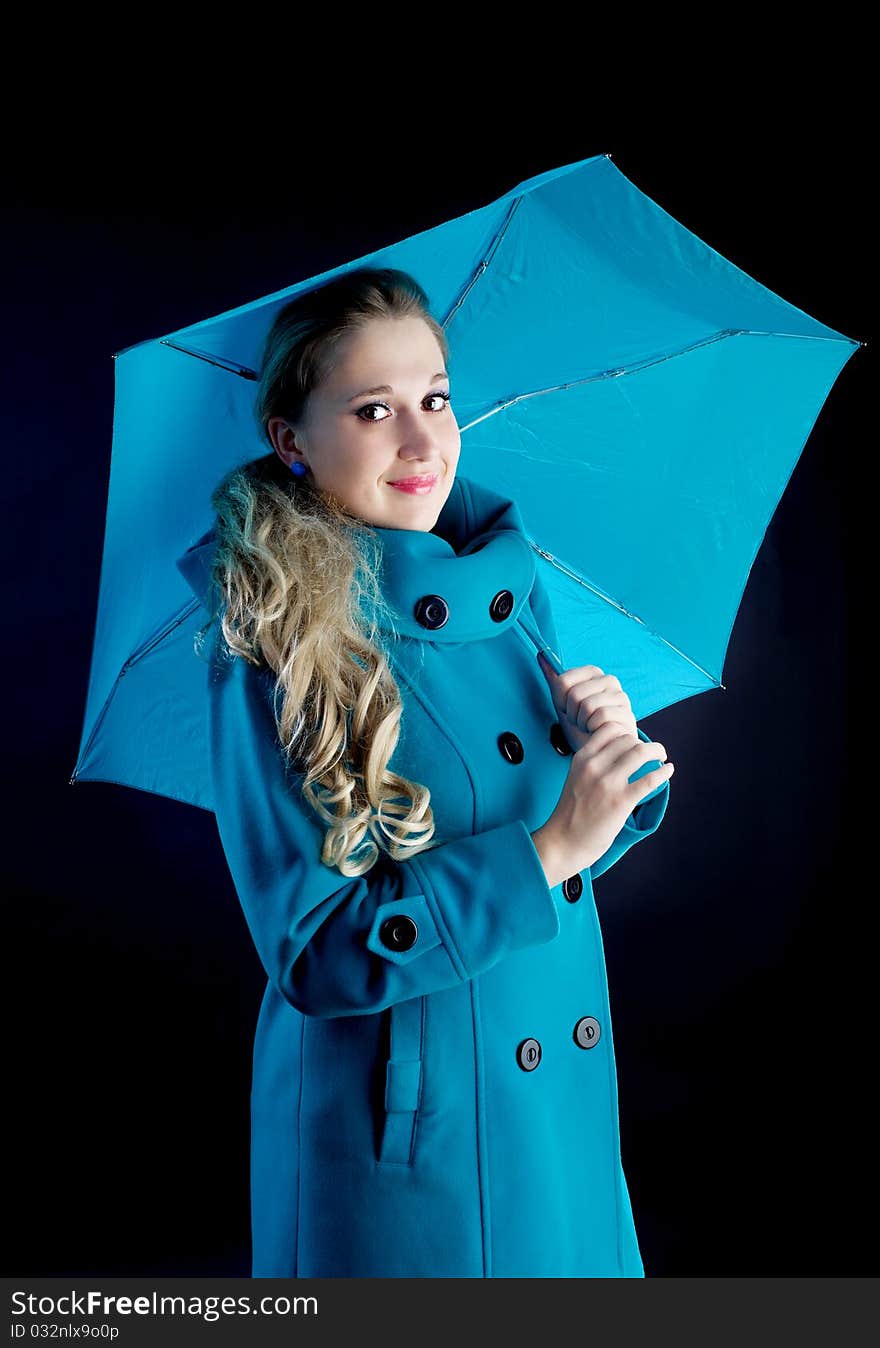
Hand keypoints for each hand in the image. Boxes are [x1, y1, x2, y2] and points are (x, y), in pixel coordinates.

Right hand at [531, 721, 673, 883]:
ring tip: (662, 756)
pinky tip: (668, 770)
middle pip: (628, 739)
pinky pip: (650, 779)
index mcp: (582, 758)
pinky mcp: (621, 801)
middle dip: (643, 743)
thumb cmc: (571, 813)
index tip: (633, 742)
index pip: (608, 728)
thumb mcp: (575, 778)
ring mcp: (608, 783)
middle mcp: (594, 766)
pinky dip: (663, 771)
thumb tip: (619, 756)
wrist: (564, 841)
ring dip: (657, 751)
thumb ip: (592, 765)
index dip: (625, 731)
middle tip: (652, 752)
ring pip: (641, 752)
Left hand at [536, 650, 637, 753]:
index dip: (560, 700)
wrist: (596, 750)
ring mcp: (621, 696)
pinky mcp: (628, 713)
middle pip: (575, 694)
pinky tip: (597, 731)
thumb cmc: (580, 727)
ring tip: (587, 726)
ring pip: (588, 705)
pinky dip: (593, 728)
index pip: (563, 681)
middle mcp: (610, 680)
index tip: (567, 708)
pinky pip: (601, 716)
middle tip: (579, 720)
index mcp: (593, 672)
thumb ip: (554, 679)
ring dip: (582, 722)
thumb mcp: (562, 701)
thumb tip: (541, 655)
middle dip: (571, 714)